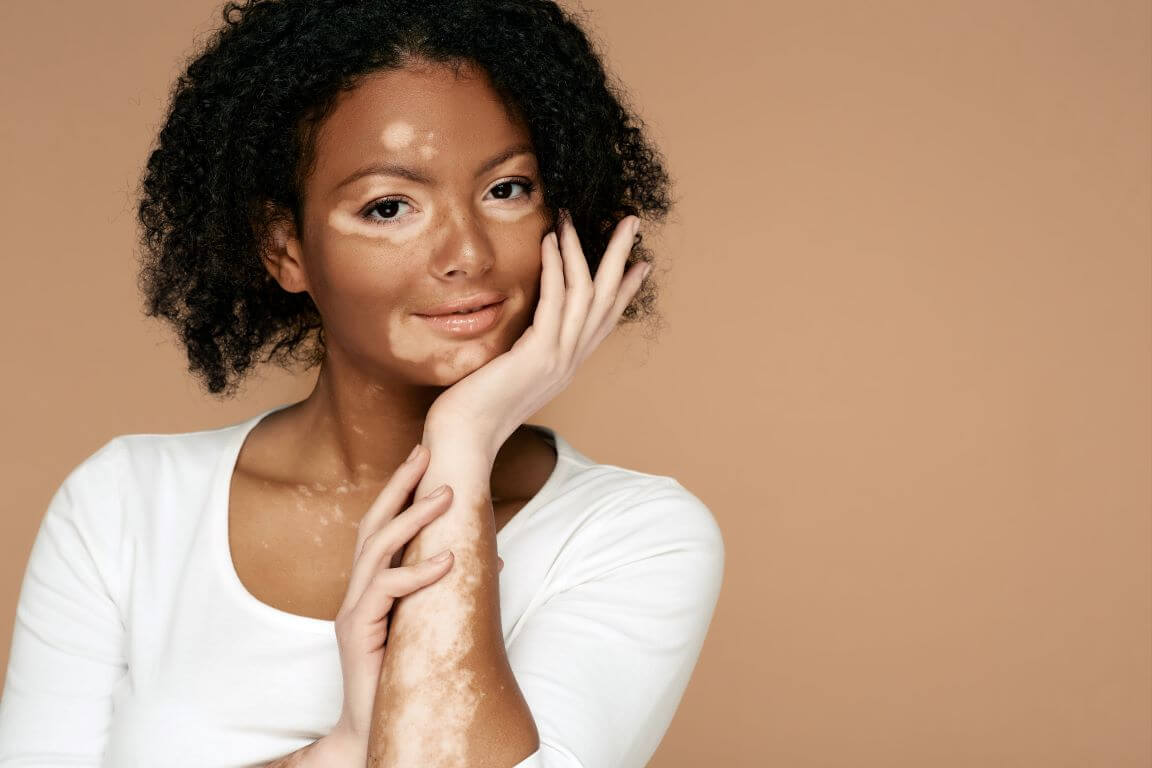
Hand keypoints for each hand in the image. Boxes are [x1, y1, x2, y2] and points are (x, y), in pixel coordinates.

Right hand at [327, 444, 507, 753]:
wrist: (377, 725)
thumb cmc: (405, 673)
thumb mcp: (428, 623)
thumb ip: (445, 591)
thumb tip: (491, 561)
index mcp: (371, 585)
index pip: (382, 526)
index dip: (400, 490)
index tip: (423, 457)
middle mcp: (356, 591)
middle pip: (372, 524)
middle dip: (399, 486)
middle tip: (425, 453)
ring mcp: (352, 609)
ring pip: (377, 549)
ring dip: (414, 519)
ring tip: (447, 496)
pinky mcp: (356, 632)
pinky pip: (385, 591)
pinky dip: (417, 572)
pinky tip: (447, 560)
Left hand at [425, 210, 648, 455]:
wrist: (465, 438)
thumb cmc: (474, 408)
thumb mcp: (508, 374)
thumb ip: (523, 352)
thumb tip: (520, 334)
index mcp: (565, 366)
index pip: (604, 321)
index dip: (624, 290)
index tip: (640, 263)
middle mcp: (570, 361)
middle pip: (608, 301)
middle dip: (620, 258)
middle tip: (632, 222)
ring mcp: (559, 358)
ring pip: (588, 294)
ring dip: (584, 250)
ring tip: (576, 217)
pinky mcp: (539, 355)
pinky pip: (556, 301)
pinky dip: (556, 266)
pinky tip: (551, 241)